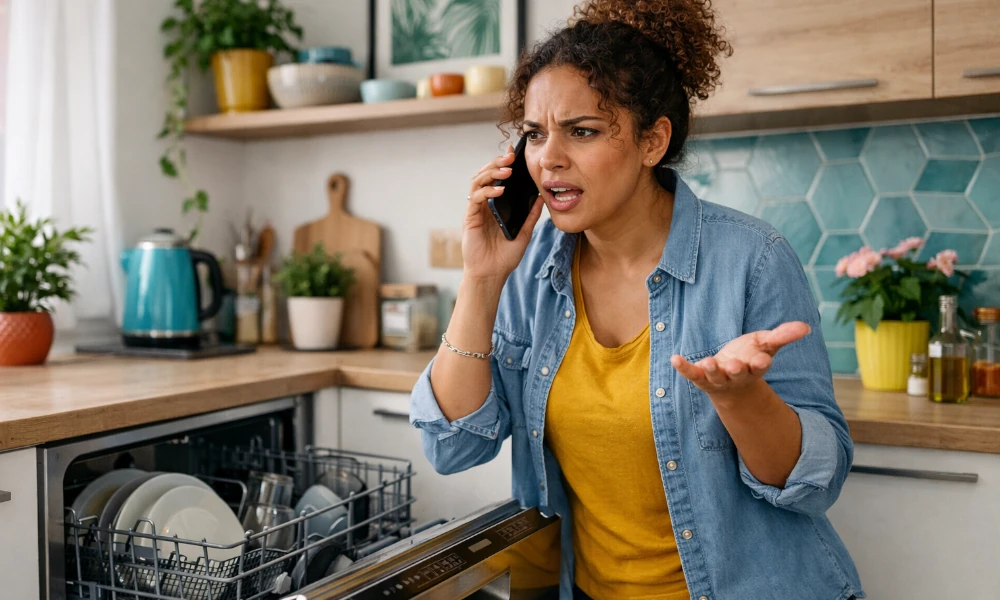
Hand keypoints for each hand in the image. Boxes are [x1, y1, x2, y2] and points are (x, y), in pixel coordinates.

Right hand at [462, 144, 543, 282]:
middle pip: (485, 175)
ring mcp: (476, 210)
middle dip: (497, 163)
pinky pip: (476, 199)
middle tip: (511, 156)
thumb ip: (530, 215)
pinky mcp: (470, 218)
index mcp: (496, 205)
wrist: (492, 275)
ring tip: (507, 171)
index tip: (514, 152)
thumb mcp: (524, 232)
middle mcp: (484, 204)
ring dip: (491, 173)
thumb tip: (541, 197)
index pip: (497, 178)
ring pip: (478, 182)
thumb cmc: (504, 256)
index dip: (502, 163)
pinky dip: (487, 192)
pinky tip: (499, 190)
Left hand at [670, 322, 810, 400]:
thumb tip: (806, 326)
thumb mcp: (766, 345)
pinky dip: (683, 367)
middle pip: (737, 374)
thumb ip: (783, 336)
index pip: (759, 366)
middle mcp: (736, 375)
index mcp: (754, 367)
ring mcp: (717, 378)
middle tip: (735, 366)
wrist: (729, 381)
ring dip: (711, 370)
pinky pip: (691, 373)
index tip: (762, 360)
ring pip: (715, 376)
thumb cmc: (749, 358)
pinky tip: (675, 358)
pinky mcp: (700, 377)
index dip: (760, 363)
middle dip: (736, 370)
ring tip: (708, 363)